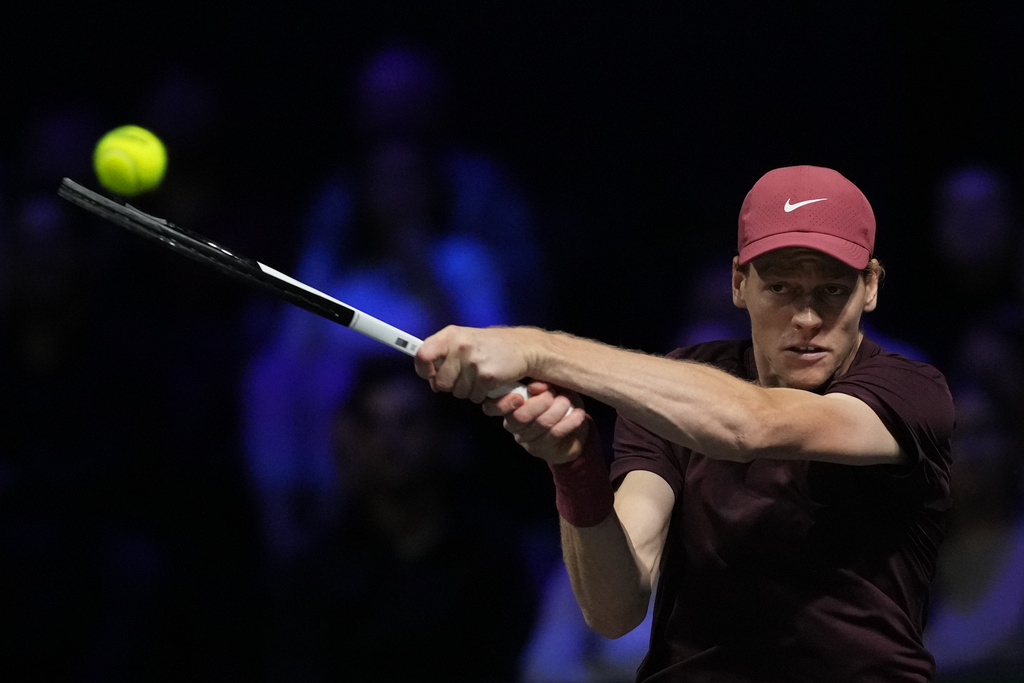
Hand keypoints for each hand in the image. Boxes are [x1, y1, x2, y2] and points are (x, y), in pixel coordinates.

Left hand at [415, 325, 533, 402]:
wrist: (525, 348)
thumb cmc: (492, 347)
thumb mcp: (464, 341)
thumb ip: (444, 355)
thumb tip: (429, 376)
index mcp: (451, 335)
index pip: (422, 355)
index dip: (423, 370)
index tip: (430, 375)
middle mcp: (460, 346)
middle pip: (441, 382)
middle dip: (453, 385)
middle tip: (467, 375)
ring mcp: (473, 361)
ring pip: (458, 393)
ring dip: (469, 390)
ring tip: (481, 375)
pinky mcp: (486, 376)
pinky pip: (475, 397)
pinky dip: (484, 394)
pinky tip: (492, 381)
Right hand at [484, 381, 588, 464]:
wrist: (573, 425)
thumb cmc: (557, 400)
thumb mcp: (551, 387)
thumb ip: (541, 384)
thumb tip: (534, 387)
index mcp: (509, 405)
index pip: (491, 407)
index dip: (502, 403)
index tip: (519, 396)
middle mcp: (513, 424)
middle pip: (520, 416)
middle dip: (542, 402)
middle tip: (554, 394)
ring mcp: (526, 439)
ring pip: (541, 424)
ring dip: (559, 409)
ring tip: (568, 402)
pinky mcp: (541, 449)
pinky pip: (555, 434)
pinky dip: (570, 421)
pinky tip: (579, 414)